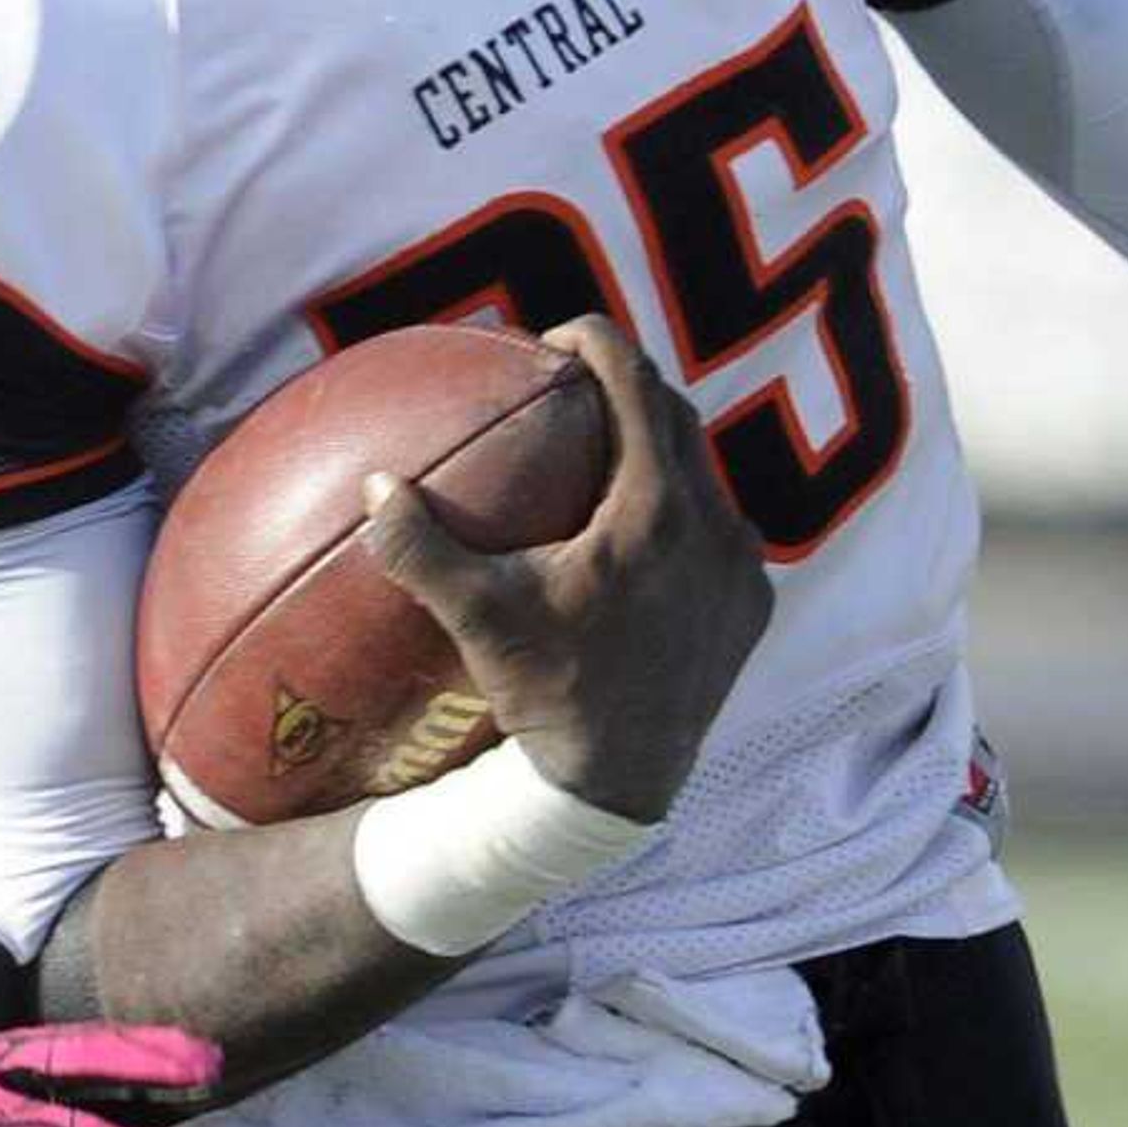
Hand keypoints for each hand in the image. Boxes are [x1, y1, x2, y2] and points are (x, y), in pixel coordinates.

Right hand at [358, 315, 772, 821]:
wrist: (619, 785)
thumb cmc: (548, 694)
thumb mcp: (477, 617)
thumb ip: (421, 546)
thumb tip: (376, 486)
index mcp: (654, 508)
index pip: (635, 383)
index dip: (596, 343)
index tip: (554, 341)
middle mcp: (714, 526)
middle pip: (677, 416)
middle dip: (626, 388)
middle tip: (572, 387)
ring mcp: (741, 568)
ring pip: (705, 473)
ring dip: (659, 451)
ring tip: (604, 455)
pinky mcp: (752, 606)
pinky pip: (720, 531)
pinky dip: (682, 510)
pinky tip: (638, 535)